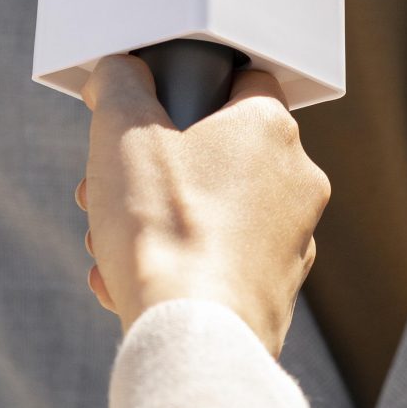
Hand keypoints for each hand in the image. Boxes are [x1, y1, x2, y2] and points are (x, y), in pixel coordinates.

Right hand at [74, 54, 328, 356]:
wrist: (194, 334)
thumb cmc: (165, 230)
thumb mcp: (120, 131)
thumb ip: (117, 84)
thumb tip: (117, 73)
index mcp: (271, 129)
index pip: (239, 79)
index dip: (183, 92)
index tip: (145, 115)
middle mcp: (298, 181)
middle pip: (216, 154)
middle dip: (153, 170)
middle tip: (109, 189)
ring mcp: (293, 241)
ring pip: (213, 212)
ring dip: (156, 221)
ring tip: (110, 244)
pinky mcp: (276, 291)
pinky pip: (219, 263)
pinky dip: (176, 267)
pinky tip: (129, 284)